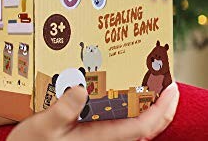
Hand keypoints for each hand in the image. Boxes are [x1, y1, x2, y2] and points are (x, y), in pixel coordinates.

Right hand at [7, 82, 178, 140]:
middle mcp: (105, 139)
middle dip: (161, 105)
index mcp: (99, 138)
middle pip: (145, 125)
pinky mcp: (90, 134)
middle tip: (165, 79)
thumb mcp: (43, 127)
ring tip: (147, 81)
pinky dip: (128, 107)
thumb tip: (81, 89)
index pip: (142, 127)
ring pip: (134, 123)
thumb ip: (62, 110)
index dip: (161, 109)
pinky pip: (119, 121)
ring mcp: (99, 137)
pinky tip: (119, 92)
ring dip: (146, 104)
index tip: (170, 88)